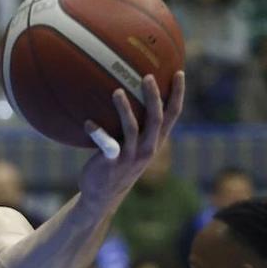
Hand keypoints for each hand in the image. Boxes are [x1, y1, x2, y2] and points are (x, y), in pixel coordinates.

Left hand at [78, 71, 184, 209]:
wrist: (102, 195)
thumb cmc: (116, 164)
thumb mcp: (131, 145)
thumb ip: (134, 125)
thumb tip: (124, 93)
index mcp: (156, 140)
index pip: (173, 114)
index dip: (178, 94)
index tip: (179, 72)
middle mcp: (148, 148)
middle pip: (157, 118)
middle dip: (154, 97)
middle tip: (148, 76)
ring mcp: (131, 156)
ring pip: (133, 129)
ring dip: (125, 110)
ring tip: (116, 92)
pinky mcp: (113, 163)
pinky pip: (107, 146)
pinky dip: (98, 134)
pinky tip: (88, 123)